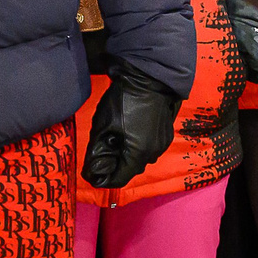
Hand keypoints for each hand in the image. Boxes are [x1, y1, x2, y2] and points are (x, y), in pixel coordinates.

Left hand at [81, 69, 180, 189]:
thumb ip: (96, 152)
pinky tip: (130, 130)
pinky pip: (150, 148)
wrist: (148, 78)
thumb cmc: (123, 101)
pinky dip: (138, 145)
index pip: (119, 180)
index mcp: (138, 154)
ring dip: (128, 154)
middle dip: (115, 164)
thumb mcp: (102, 126)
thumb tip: (90, 171)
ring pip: (141, 159)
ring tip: (116, 136)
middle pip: (131, 170)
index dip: (103, 178)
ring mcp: (163, 144)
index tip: (92, 170)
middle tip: (102, 148)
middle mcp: (154, 153)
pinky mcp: (167, 134)